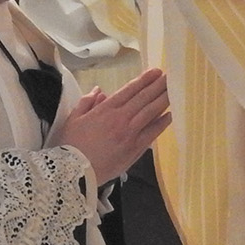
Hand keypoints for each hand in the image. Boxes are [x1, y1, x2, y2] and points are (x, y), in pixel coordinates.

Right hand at [56, 69, 171, 184]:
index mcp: (105, 110)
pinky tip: (170, 114)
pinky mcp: (135, 150)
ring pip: (151, 113)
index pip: (129, 90)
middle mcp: (121, 119)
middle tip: (170, 76)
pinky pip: (152, 133)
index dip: (144, 80)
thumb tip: (100, 91)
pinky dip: (162, 123)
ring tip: (174, 90)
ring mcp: (130, 134)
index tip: (156, 72)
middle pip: (144, 99)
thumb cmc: (70, 145)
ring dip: (163, 100)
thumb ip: (86, 102)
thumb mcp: (73, 119)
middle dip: (158, 86)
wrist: (75, 173)